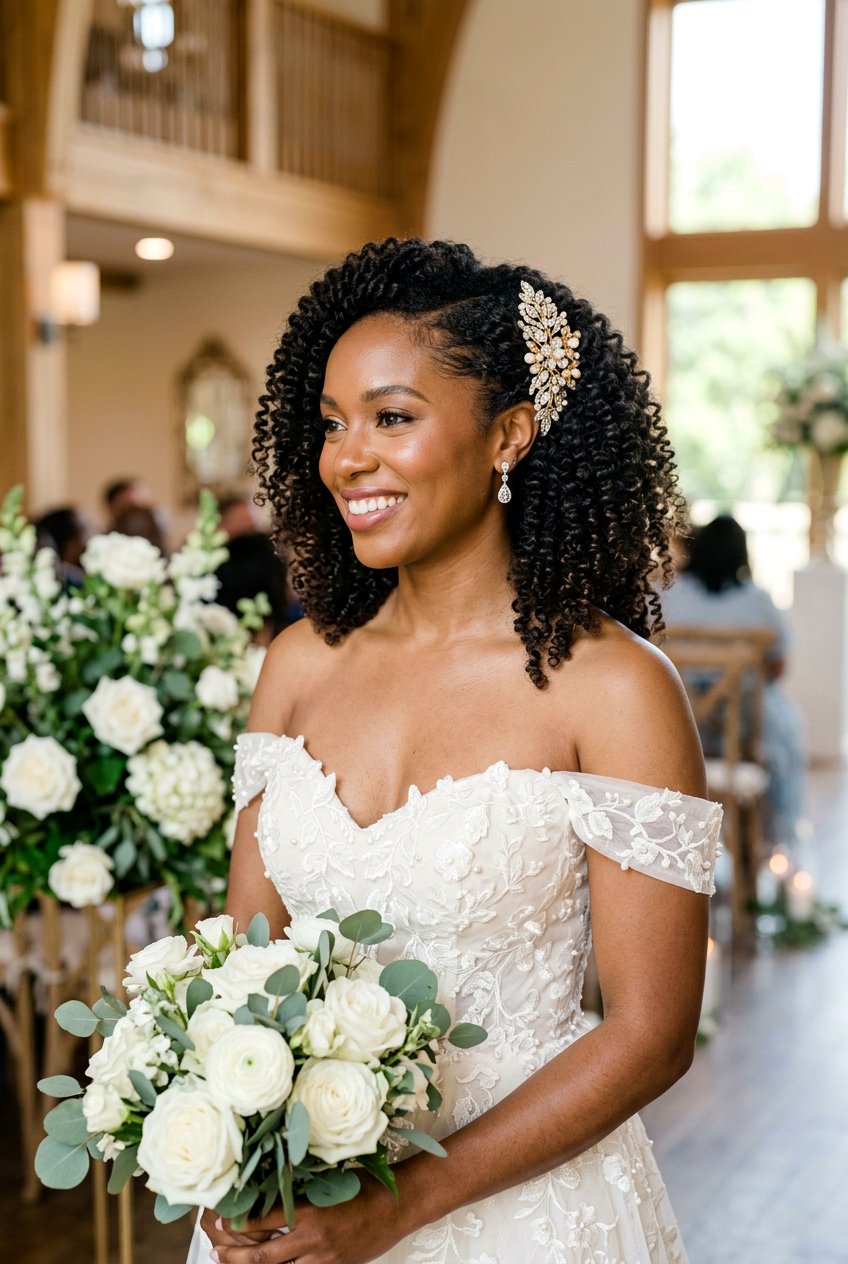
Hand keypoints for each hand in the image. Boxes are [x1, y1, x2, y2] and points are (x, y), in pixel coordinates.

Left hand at [210, 1178, 410, 1263]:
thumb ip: (300, 1188)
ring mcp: (323, 1260)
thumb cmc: (365, 1186)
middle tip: (215, 1251)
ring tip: (232, 1263)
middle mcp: (313, 1239)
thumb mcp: (328, 1179)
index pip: (260, 1222)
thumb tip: (266, 1186)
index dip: (235, 1223)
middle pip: (262, 1258)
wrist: (399, 1206)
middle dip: (233, 1256)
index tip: (219, 1217)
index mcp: (310, 1211)